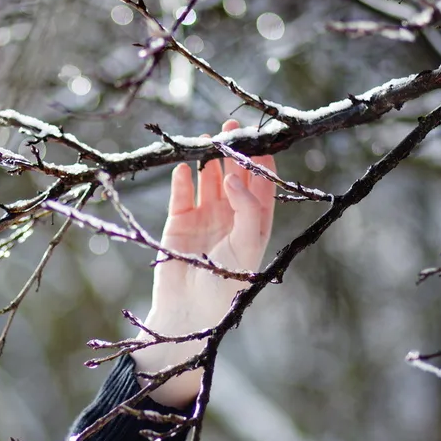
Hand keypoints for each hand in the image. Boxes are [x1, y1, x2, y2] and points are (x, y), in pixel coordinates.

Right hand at [133, 120, 276, 405]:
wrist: (190, 314)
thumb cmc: (227, 285)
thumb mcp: (248, 243)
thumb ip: (247, 206)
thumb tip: (233, 173)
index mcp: (255, 224)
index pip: (262, 184)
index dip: (261, 160)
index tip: (260, 136)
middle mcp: (231, 218)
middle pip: (234, 175)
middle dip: (234, 151)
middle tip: (230, 127)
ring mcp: (204, 219)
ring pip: (207, 180)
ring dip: (208, 160)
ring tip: (206, 139)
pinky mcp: (178, 224)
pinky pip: (181, 194)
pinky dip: (181, 179)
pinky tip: (181, 166)